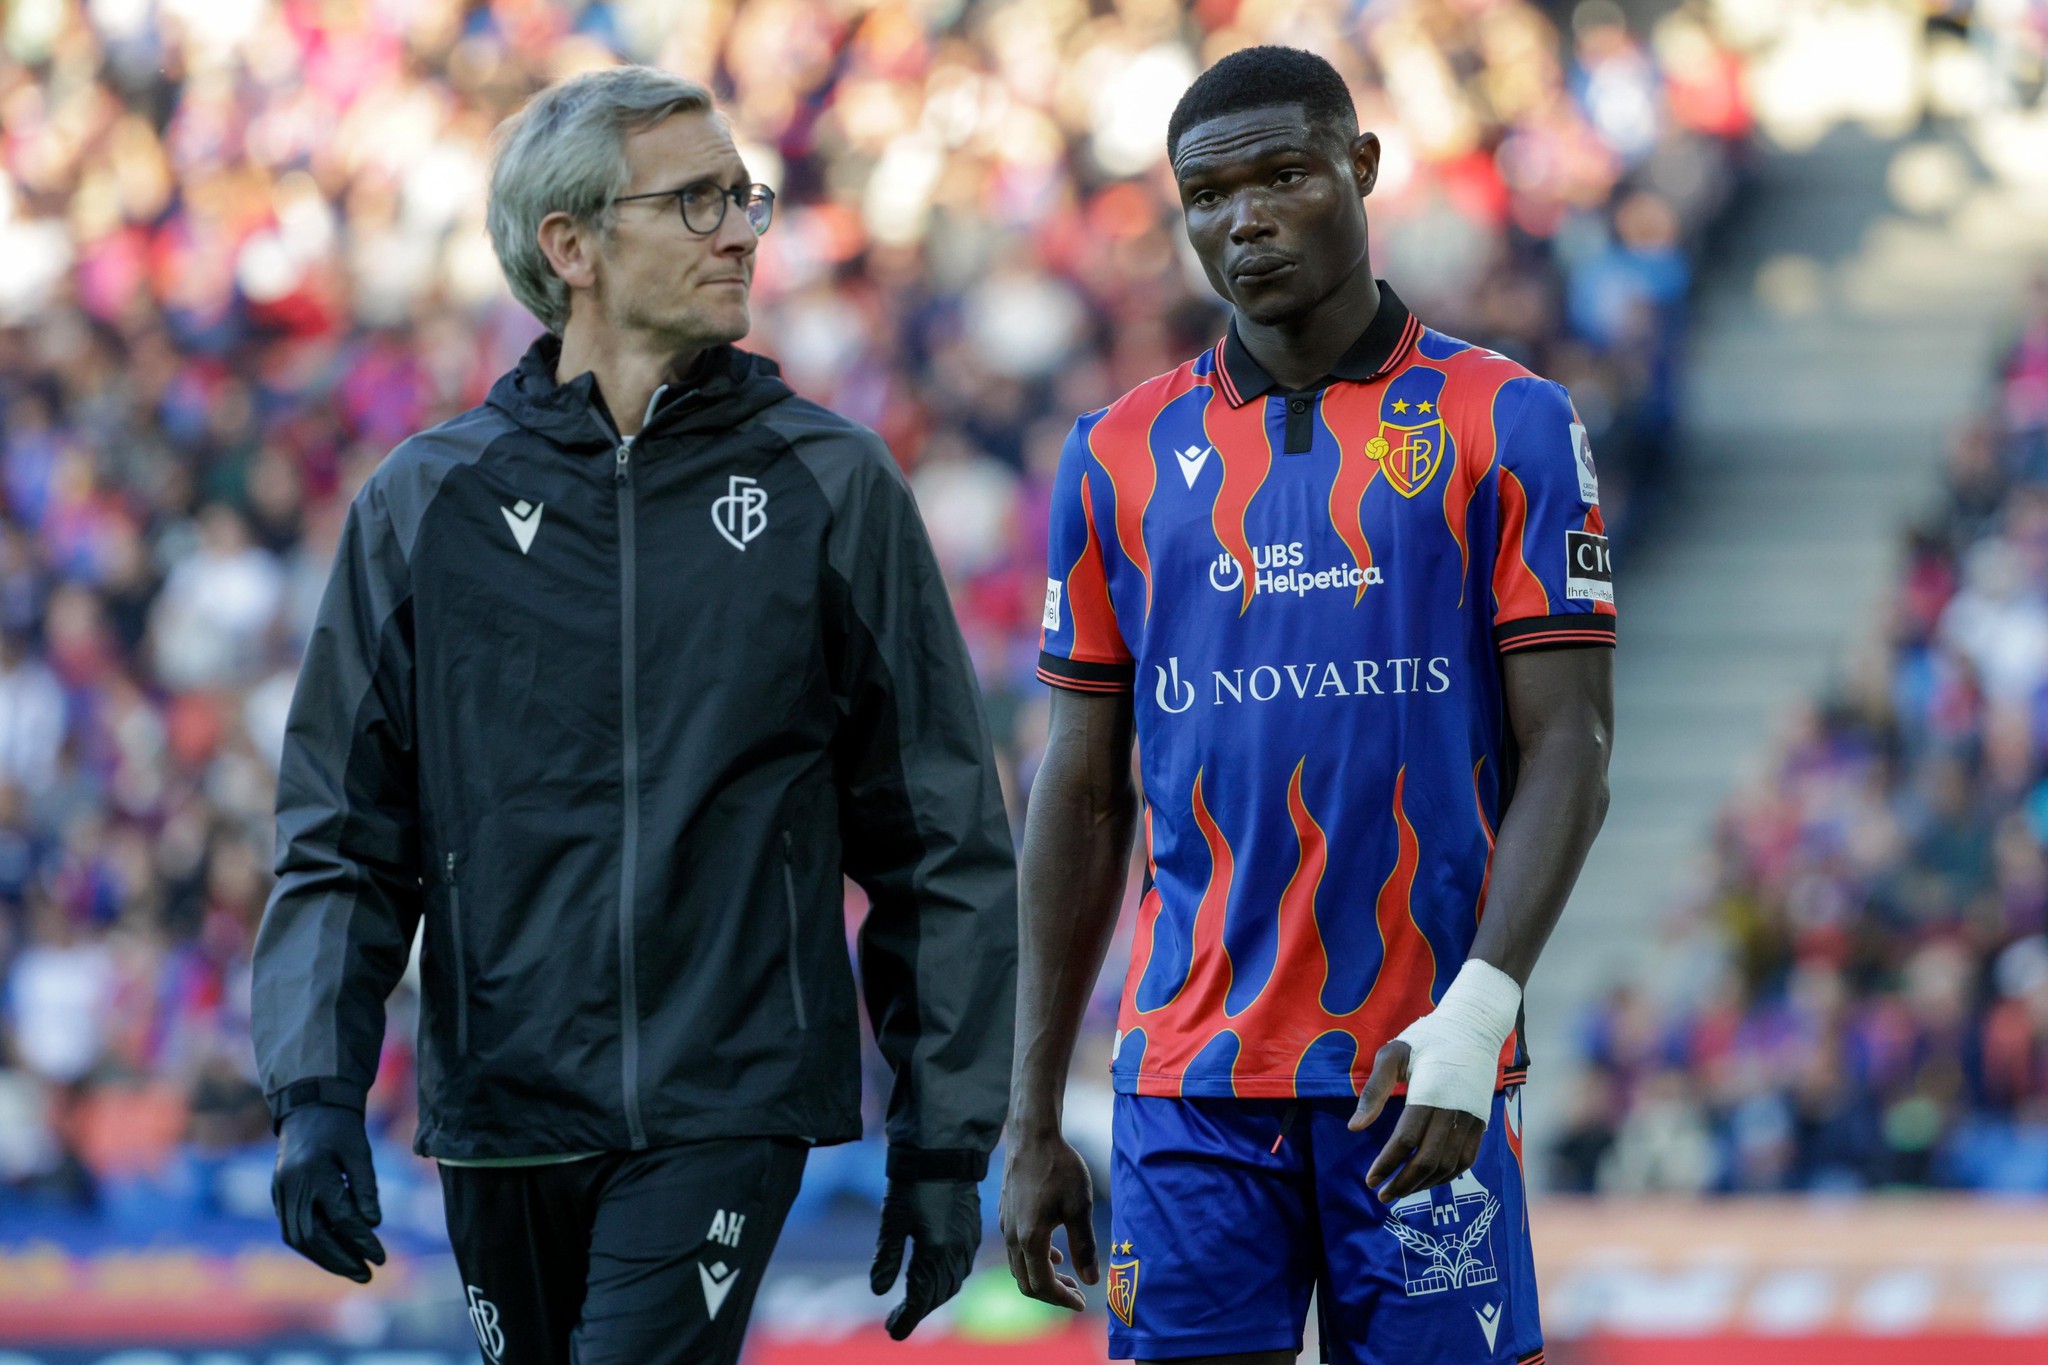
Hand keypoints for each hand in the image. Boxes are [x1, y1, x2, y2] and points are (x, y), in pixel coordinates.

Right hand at [272, 1103, 385, 1282]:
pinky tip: (335, 1255)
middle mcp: (292, 1187)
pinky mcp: (277, 1196)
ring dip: (324, 1259)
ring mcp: (280, 1193)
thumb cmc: (341, 1128)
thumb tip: (373, 1224)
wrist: (308, 1107)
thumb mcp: (360, 1151)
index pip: (340, 1218)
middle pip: (312, 1236)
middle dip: (340, 1260)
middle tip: (366, 1275)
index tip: (381, 1257)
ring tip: (353, 1270)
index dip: (361, 1240)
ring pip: (297, 1238)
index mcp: (314, 1172)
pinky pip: (291, 1230)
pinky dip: (312, 1246)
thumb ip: (365, 1188)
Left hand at [870, 1178, 980, 1339]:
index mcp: (935, 1252)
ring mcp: (967, 1242)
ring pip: (952, 1282)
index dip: (906, 1317)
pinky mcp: (971, 1231)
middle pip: (938, 1294)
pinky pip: (961, 1268)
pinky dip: (946, 1280)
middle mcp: (956, 1252)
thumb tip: (878, 1291)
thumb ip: (887, 1257)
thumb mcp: (892, 1218)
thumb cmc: (913, 1181)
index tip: (893, 1331)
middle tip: (897, 1321)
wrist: (945, 1150)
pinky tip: (934, 1278)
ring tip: (914, 1303)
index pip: (920, 1298)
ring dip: (933, 1297)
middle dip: (918, 1310)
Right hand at [999, 1131, 1096, 1310]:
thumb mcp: (1079, 1208)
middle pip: (1026, 1282)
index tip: (1081, 1302)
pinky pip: (1016, 1249)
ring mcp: (1005, 1225)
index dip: (1061, 1299)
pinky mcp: (1005, 1214)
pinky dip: (1034, 1259)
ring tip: (1068, 1275)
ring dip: (1043, 1276)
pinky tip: (1054, 1252)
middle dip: (1052, 1293)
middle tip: (1076, 1293)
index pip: (1041, 1285)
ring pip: (1019, 1266)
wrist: (1032, 1137)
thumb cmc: (1059, 1168)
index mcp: (1030, 1239)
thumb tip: (1092, 1281)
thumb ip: (1084, 1247)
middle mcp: (1012, 1237)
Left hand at [1351, 1040, 1486, 1202]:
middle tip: (1381, 1195)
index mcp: (1430, 1093)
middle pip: (1428, 1160)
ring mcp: (1471, 1120)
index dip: (1387, 1163)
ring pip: (1448, 1165)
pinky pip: (1465, 1160)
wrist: (1475, 1028)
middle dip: (1403, 1183)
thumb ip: (1374, 1091)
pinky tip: (1427, 1181)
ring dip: (1423, 1184)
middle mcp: (1454, 1111)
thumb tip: (1354, 1128)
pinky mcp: (1481, 1123)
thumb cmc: (1427, 1038)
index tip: (1370, 1179)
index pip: (1406, 1140)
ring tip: (1400, 1192)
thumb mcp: (1393, 1053)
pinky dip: (1446, 1176)